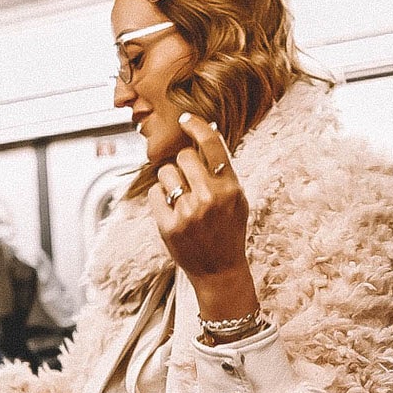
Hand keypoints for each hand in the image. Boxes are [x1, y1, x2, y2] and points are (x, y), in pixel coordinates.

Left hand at [148, 114, 258, 319]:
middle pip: (183, 156)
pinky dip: (161, 200)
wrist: (220, 272)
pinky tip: (173, 212)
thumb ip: (222, 170)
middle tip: (189, 183)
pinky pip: (155, 194)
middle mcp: (210, 199)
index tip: (185, 120)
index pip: (211, 144)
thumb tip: (206, 132)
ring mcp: (188, 213)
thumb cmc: (228, 233)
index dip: (196, 126)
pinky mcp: (169, 226)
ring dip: (170, 182)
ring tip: (181, 200)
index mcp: (230, 189)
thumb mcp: (236, 200)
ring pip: (166, 173)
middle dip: (183, 165)